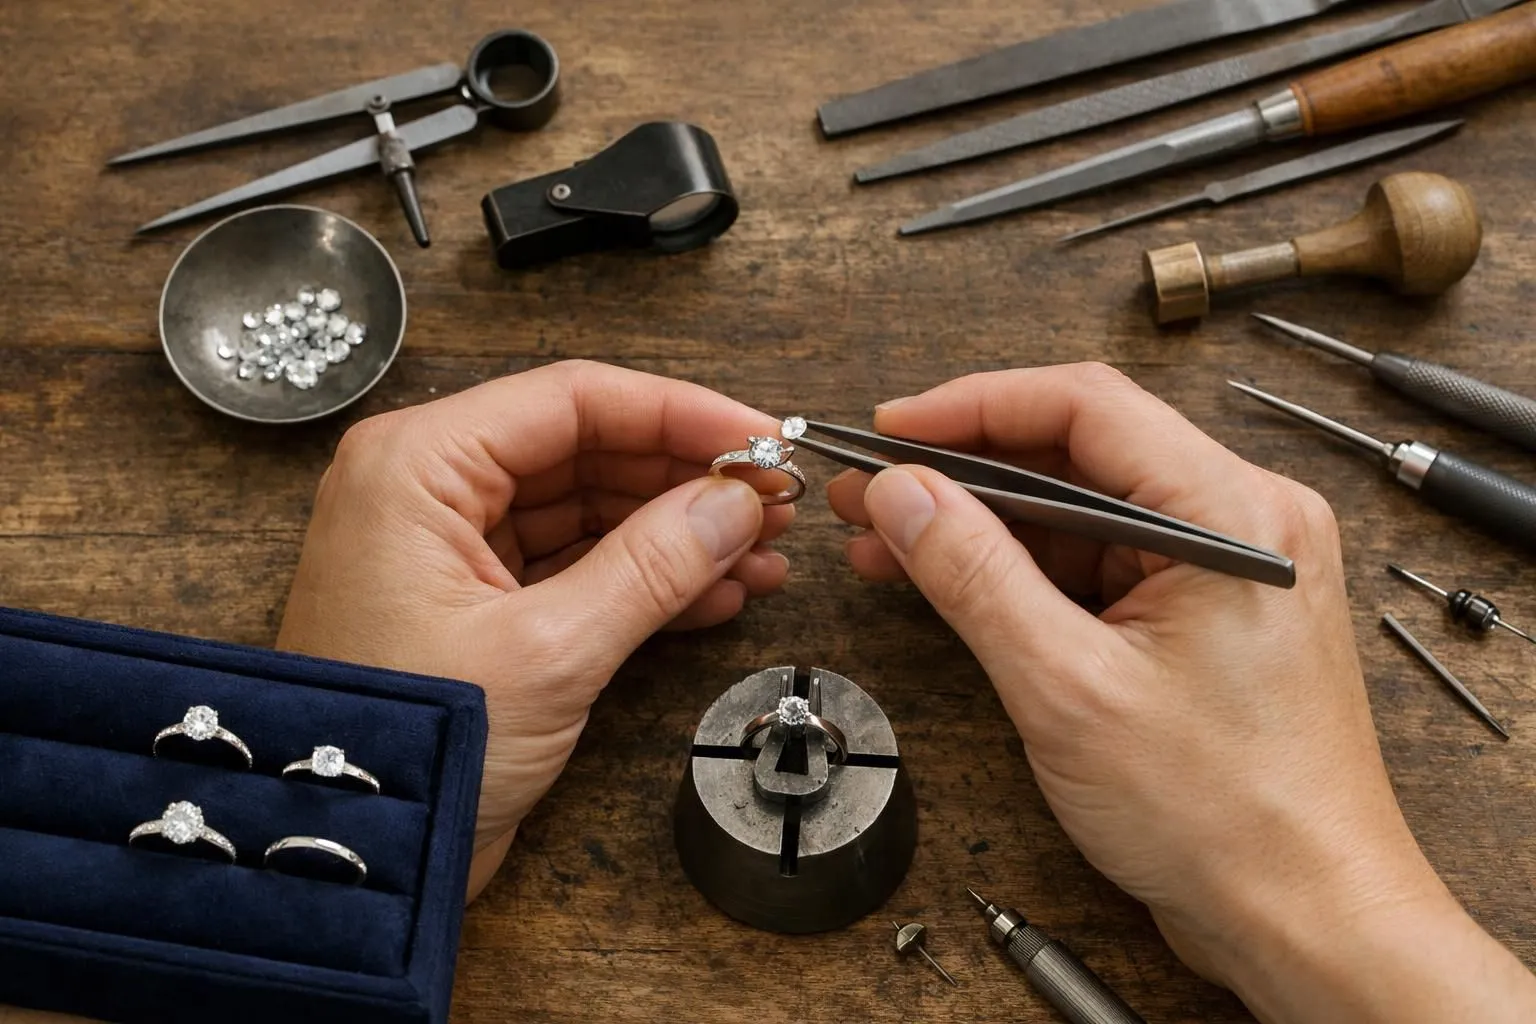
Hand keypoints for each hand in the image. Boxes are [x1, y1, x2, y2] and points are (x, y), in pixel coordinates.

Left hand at [277, 360, 789, 897]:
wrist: (353, 863)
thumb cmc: (412, 749)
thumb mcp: (550, 650)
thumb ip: (652, 565)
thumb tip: (737, 503)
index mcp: (420, 465)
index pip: (573, 400)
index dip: (681, 414)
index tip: (762, 439)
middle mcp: (430, 490)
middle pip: (587, 449)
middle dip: (687, 480)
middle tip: (776, 502)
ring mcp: (453, 550)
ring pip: (589, 510)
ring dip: (678, 534)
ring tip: (765, 558)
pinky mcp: (478, 607)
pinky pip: (575, 568)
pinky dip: (646, 581)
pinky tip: (718, 596)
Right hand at [829, 364, 1535, 1021]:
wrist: (1305, 919)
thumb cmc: (1229, 818)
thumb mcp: (1067, 686)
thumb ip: (974, 576)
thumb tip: (903, 495)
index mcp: (1235, 514)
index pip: (1085, 407)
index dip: (972, 406)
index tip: (893, 426)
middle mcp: (1242, 524)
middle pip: (1079, 452)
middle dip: (964, 468)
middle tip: (873, 488)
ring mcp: (1224, 570)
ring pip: (1082, 510)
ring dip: (984, 523)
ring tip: (887, 538)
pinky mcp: (1202, 615)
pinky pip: (1099, 563)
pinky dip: (1023, 569)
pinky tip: (950, 579)